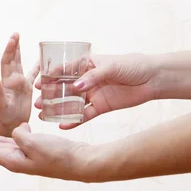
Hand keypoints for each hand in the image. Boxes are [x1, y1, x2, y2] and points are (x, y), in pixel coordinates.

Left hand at [0, 33, 38, 131]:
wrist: (11, 125)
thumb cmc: (6, 117)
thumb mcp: (1, 105)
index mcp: (6, 81)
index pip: (7, 61)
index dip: (9, 49)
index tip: (13, 38)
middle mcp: (12, 80)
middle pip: (13, 59)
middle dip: (14, 46)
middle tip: (16, 33)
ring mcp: (20, 83)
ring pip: (21, 64)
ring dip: (21, 53)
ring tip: (22, 40)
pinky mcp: (27, 89)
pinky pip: (33, 75)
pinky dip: (38, 68)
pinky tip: (43, 61)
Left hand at [0, 123, 94, 181]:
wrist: (80, 163)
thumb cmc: (59, 155)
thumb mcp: (35, 143)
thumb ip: (19, 135)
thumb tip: (17, 130)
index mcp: (12, 160)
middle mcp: (15, 159)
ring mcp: (24, 155)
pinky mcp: (32, 150)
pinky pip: (12, 143)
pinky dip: (2, 138)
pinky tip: (0, 135)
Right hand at [35, 53, 157, 128]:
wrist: (153, 79)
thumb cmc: (132, 65)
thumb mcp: (111, 66)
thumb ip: (93, 77)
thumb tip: (76, 88)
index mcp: (85, 65)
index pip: (62, 70)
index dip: (49, 77)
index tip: (37, 84)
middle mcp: (86, 80)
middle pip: (63, 88)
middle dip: (49, 96)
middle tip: (37, 103)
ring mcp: (92, 94)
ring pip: (70, 103)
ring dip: (57, 109)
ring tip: (43, 115)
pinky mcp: (100, 107)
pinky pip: (84, 115)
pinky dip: (73, 121)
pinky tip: (62, 125)